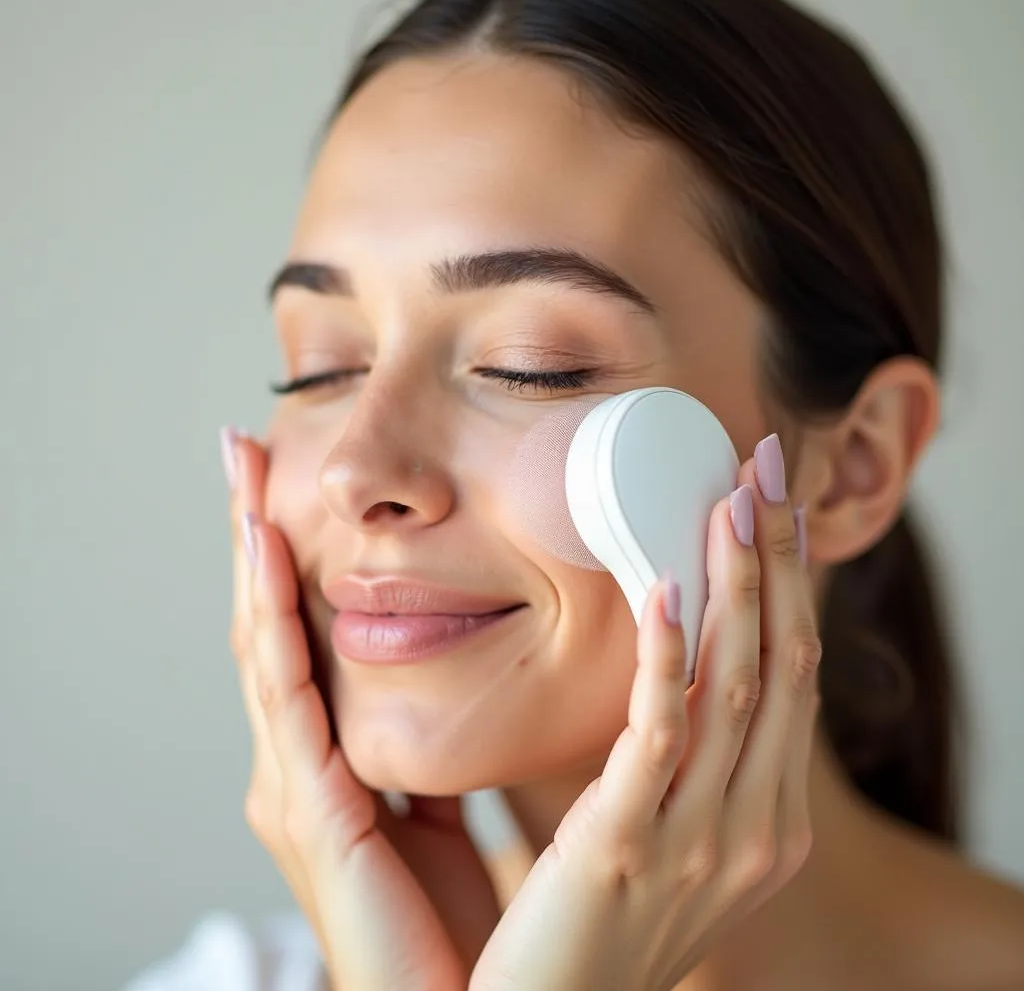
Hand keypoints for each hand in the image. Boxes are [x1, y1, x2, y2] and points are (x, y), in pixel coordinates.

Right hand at [221, 427, 501, 989]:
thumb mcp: (441, 811)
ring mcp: (292, 787)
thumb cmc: (451, 919)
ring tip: (244, 479)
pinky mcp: (310, 811)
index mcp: (327, 762)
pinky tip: (267, 557)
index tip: (277, 486)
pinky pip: (289, 697)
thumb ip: (428, 751)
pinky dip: (274, 621)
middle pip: (267, 627)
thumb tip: (445, 696)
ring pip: (265, 648)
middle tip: (244, 452)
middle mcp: (295, 766)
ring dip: (251, 560)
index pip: (298, 637)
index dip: (283, 561)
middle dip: (251, 538)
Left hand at [469, 435, 820, 990]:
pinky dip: (667, 654)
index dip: (789, 589)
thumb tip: (675, 672)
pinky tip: (662, 588)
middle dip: (777, 561)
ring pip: (739, 685)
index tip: (774, 511)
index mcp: (768, 825)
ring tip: (729, 500)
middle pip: (784, 666)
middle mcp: (755, 830)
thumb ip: (685, 766)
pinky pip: (661, 731)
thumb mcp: (670, 838)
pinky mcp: (627, 844)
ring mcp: (702, 842)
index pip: (794, 682)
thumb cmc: (600, 924)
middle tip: (764, 471)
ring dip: (737, 584)